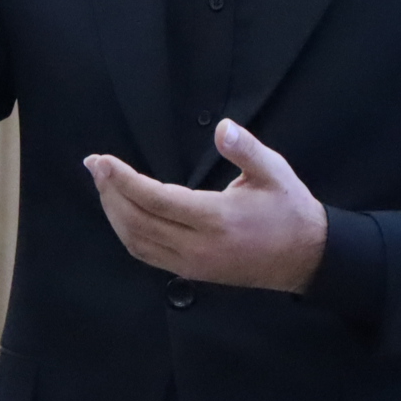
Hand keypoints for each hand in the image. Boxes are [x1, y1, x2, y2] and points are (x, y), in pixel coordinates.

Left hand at [85, 118, 327, 291]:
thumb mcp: (274, 172)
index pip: (155, 200)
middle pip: (137, 221)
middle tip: (94, 166)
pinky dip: (127, 233)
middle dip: (110, 193)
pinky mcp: (191, 273)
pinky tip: (121, 212)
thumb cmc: (288, 210)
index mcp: (216, 218)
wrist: (307, 258)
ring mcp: (192, 264)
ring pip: (137, 241)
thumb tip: (222, 126)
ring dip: (114, 213)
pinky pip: (147, 254)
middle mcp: (198, 246)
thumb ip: (246, 149)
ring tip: (103, 185)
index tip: (102, 161)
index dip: (123, 180)